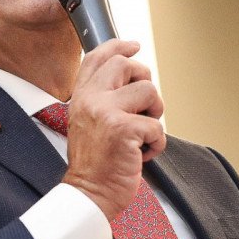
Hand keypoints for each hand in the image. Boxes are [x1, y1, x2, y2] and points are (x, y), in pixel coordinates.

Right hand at [64, 39, 165, 221]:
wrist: (88, 193)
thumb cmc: (94, 163)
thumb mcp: (87, 122)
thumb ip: (101, 99)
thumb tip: (130, 79)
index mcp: (81, 96)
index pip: (98, 57)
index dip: (119, 46)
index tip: (134, 46)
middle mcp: (90, 99)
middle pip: (127, 65)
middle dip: (145, 80)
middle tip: (145, 105)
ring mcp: (106, 112)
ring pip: (149, 91)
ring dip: (155, 114)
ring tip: (143, 133)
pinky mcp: (123, 129)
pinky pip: (157, 126)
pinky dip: (157, 143)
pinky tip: (142, 154)